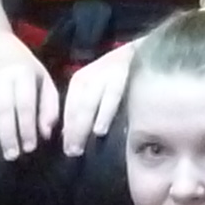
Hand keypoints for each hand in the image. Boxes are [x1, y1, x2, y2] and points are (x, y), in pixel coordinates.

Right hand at [0, 41, 59, 157]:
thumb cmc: (26, 72)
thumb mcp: (44, 82)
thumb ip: (49, 107)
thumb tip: (46, 133)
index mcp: (23, 73)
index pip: (25, 103)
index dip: (27, 127)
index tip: (29, 148)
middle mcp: (1, 75)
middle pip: (2, 106)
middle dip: (6, 133)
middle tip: (11, 156)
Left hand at [57, 41, 139, 156]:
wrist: (138, 52)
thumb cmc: (115, 78)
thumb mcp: (95, 89)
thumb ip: (83, 109)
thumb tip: (70, 136)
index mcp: (80, 81)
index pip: (70, 107)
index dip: (67, 128)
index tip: (66, 149)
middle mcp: (90, 76)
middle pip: (78, 107)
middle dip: (74, 130)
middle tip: (73, 152)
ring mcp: (106, 74)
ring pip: (90, 103)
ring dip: (84, 125)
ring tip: (81, 147)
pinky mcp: (123, 73)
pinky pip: (112, 96)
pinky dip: (105, 114)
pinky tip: (100, 130)